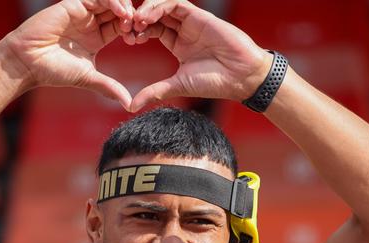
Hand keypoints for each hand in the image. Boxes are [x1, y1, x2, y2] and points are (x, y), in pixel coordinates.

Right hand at [3, 0, 135, 109]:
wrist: (26, 63)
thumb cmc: (52, 71)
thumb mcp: (87, 78)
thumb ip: (109, 87)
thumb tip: (129, 105)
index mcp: (96, 37)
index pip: (121, 25)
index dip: (132, 29)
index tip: (139, 39)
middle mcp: (90, 22)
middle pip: (118, 10)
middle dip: (132, 15)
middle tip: (139, 26)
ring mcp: (81, 12)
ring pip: (110, 0)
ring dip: (124, 6)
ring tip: (130, 19)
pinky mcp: (72, 4)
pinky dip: (111, 1)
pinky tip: (120, 12)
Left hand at [129, 0, 272, 111]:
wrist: (241, 78)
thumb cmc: (214, 82)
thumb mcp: (177, 85)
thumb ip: (155, 91)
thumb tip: (131, 106)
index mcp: (178, 43)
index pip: (152, 28)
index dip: (138, 31)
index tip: (127, 38)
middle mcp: (184, 30)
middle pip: (156, 13)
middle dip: (138, 17)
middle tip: (127, 26)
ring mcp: (192, 22)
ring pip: (164, 4)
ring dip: (147, 9)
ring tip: (137, 21)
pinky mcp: (201, 16)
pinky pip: (177, 3)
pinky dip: (160, 6)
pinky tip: (149, 17)